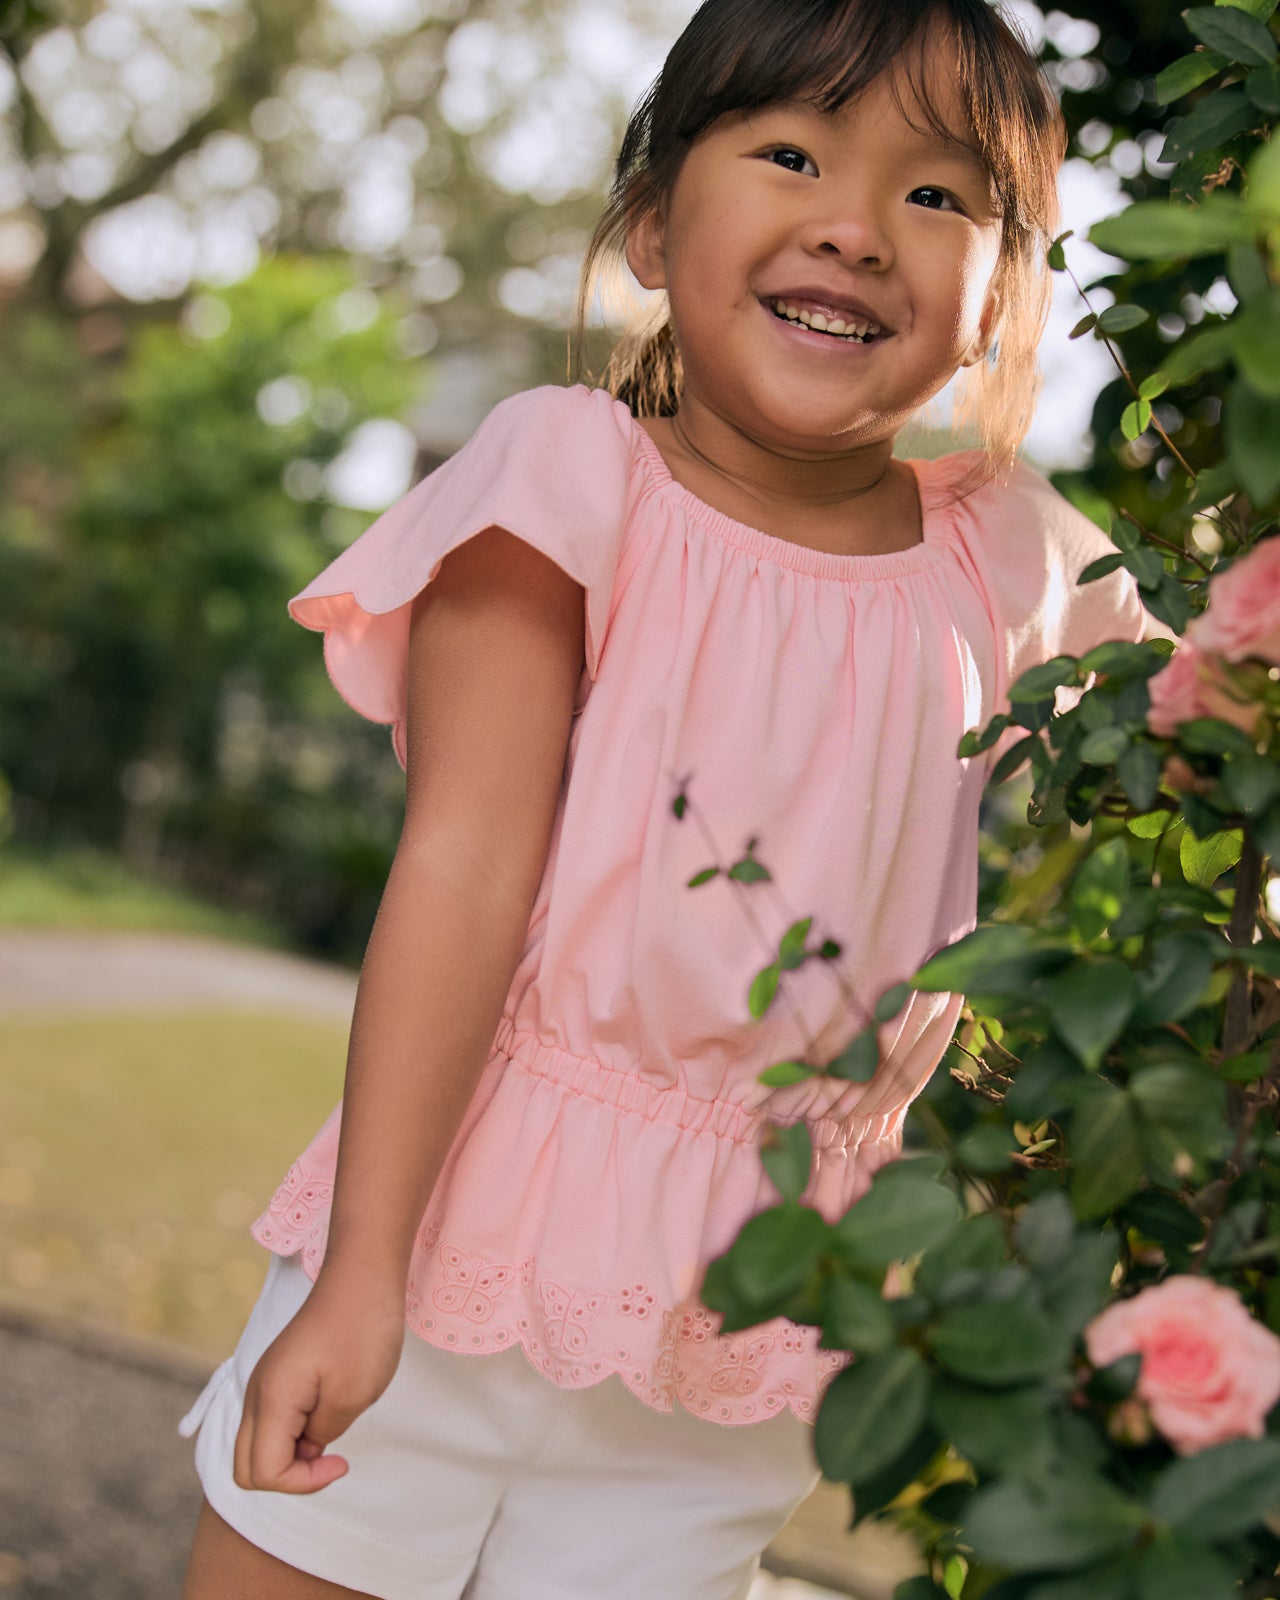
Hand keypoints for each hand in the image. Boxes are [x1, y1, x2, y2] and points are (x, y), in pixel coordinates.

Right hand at [232, 1270, 405, 1493]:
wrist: (363, 1272)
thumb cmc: (363, 1329)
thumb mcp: (351, 1396)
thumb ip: (321, 1435)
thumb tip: (305, 1445)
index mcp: (271, 1399)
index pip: (262, 1473)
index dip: (302, 1482)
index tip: (340, 1459)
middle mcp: (257, 1391)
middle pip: (246, 1467)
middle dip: (288, 1476)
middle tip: (331, 1454)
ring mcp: (265, 1381)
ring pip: (256, 1445)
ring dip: (291, 1454)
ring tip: (332, 1428)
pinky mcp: (279, 1373)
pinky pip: (271, 1422)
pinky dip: (294, 1433)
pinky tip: (328, 1412)